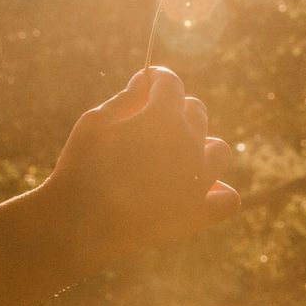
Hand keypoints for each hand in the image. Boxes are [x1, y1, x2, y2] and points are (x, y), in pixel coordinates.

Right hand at [40, 66, 238, 271]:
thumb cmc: (81, 169)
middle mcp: (189, 144)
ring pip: (218, 149)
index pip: (171, 84)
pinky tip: (198, 190)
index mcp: (163, 117)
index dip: (158, 78)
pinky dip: (218, 192)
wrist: (77, 227)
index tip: (148, 82)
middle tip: (150, 123)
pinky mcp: (198, 215)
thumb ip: (126, 98)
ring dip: (200, 146)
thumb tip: (146, 80)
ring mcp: (198, 181)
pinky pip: (228, 199)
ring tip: (175, 157)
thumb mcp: (95, 123)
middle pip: (196, 112)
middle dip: (175, 110)